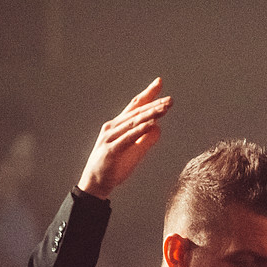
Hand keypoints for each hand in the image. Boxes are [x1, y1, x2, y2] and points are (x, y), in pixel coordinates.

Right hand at [77, 79, 173, 198]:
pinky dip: (140, 130)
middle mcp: (113, 127)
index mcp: (119, 125)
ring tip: (165, 108)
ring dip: (150, 114)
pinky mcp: (112, 150)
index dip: (148, 94)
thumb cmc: (114, 167)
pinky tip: (151, 123)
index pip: (135, 106)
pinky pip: (128, 138)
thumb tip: (158, 127)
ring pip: (134, 122)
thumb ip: (145, 139)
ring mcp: (111, 137)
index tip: (159, 82)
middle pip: (136, 112)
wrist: (95, 184)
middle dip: (154, 104)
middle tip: (170, 99)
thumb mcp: (134, 152)